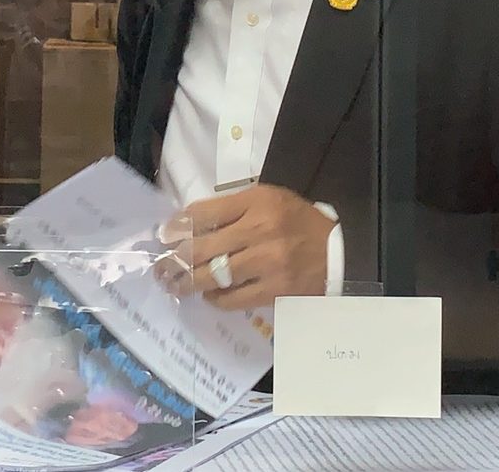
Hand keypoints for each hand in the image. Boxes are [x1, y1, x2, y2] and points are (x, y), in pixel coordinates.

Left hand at [155, 183, 334, 310]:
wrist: (338, 252)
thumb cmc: (297, 222)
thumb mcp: (268, 200)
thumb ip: (232, 209)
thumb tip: (189, 225)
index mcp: (257, 202)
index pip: (205, 213)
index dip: (178, 226)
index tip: (164, 236)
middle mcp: (260, 230)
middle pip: (203, 247)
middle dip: (175, 260)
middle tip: (160, 268)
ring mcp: (267, 263)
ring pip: (214, 276)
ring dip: (188, 283)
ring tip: (175, 285)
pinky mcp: (274, 290)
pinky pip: (233, 299)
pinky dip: (216, 298)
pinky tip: (209, 295)